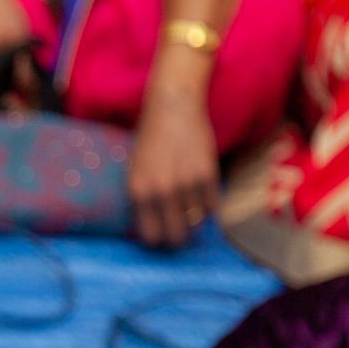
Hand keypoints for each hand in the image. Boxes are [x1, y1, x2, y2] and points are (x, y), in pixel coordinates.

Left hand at [128, 89, 219, 247]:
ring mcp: (185, 185)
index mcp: (137, 192)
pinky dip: (210, 206)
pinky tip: (204, 196)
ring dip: (195, 221)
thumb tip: (153, 228)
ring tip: (191, 209)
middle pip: (175, 237)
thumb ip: (143, 199)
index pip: (150, 237)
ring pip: (196, 223)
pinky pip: (212, 207)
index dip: (158, 241)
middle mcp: (160, 192)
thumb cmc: (151, 138)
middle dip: (179, 239)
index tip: (163, 237)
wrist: (172, 106)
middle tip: (182, 232)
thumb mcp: (136, 171)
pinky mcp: (207, 175)